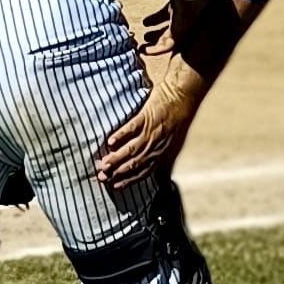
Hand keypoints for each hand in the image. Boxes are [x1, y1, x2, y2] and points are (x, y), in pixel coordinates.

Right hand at [97, 73, 200, 188]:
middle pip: (134, 163)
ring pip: (131, 149)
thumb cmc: (179, 122)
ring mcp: (151, 132)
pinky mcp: (146, 117)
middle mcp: (156, 146)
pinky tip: (110, 141)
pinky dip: (121, 135)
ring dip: (117, 158)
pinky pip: (132, 128)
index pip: (143, 172)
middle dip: (117, 172)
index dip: (128, 180)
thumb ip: (166, 164)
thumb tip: (165, 182)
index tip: (114, 186)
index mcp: (162, 155)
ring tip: (103, 164)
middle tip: (102, 177)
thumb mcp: (175, 147)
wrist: (182, 98)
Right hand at [138, 0, 208, 56]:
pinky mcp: (180, 35)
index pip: (167, 14)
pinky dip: (155, 50)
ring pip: (167, 39)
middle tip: (146, 36)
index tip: (145, 22)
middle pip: (168, 28)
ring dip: (154, 44)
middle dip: (156, 33)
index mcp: (179, 4)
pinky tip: (145, 52)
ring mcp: (181, 27)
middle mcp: (182, 17)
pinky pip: (167, 46)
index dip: (156, 18)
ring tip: (143, 48)